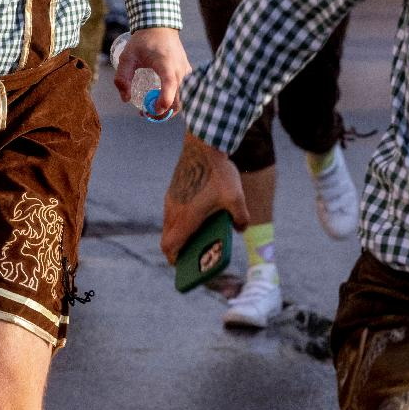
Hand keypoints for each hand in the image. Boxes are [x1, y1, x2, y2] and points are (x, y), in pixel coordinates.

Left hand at [112, 25, 190, 119]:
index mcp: (167, 66)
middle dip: (163, 113)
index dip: (161, 106)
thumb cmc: (143, 41)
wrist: (160, 26)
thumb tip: (125, 98)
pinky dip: (175, 101)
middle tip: (146, 114)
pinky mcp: (188, 73)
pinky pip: (185, 93)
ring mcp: (187, 73)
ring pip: (184, 100)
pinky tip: (161, 99)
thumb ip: (122, 77)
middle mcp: (180, 71)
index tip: (148, 111)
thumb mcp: (127, 57)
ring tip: (151, 107)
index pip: (170, 91)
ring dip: (169, 109)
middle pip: (178, 102)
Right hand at [160, 132, 248, 263]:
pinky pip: (172, 211)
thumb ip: (241, 218)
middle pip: (167, 238)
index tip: (181, 265)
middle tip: (191, 255)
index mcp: (187, 218)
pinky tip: (198, 215)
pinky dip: (180, 220)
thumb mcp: (236, 197)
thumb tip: (241, 228)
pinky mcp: (173, 189)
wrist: (203, 144)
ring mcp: (172, 199)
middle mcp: (175, 210)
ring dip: (178, 233)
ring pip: (169, 224)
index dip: (174, 259)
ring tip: (197, 237)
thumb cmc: (218, 172)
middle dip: (177, 250)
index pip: (170, 246)